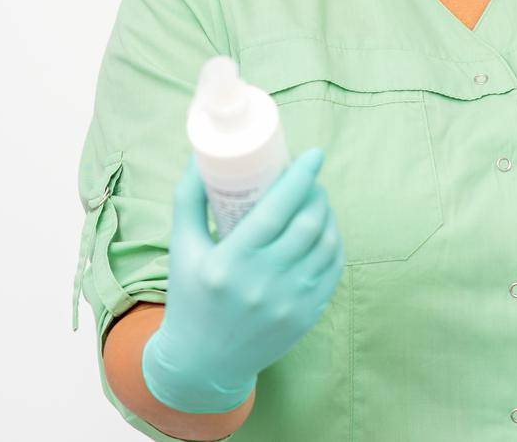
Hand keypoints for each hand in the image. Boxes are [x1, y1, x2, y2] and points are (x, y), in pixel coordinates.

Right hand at [141, 147, 345, 412]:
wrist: (203, 362)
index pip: (277, 209)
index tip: (313, 154)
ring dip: (328, 215)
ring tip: (318, 202)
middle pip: (308, 223)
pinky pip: (333, 270)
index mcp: (230, 262)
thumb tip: (204, 155)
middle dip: (317, 192)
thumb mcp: (182, 247)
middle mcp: (263, 283)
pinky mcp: (306, 317)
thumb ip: (190, 198)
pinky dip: (334, 243)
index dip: (301, 177)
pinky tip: (325, 231)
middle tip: (311, 179)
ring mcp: (289, 303)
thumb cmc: (190, 296)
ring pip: (327, 244)